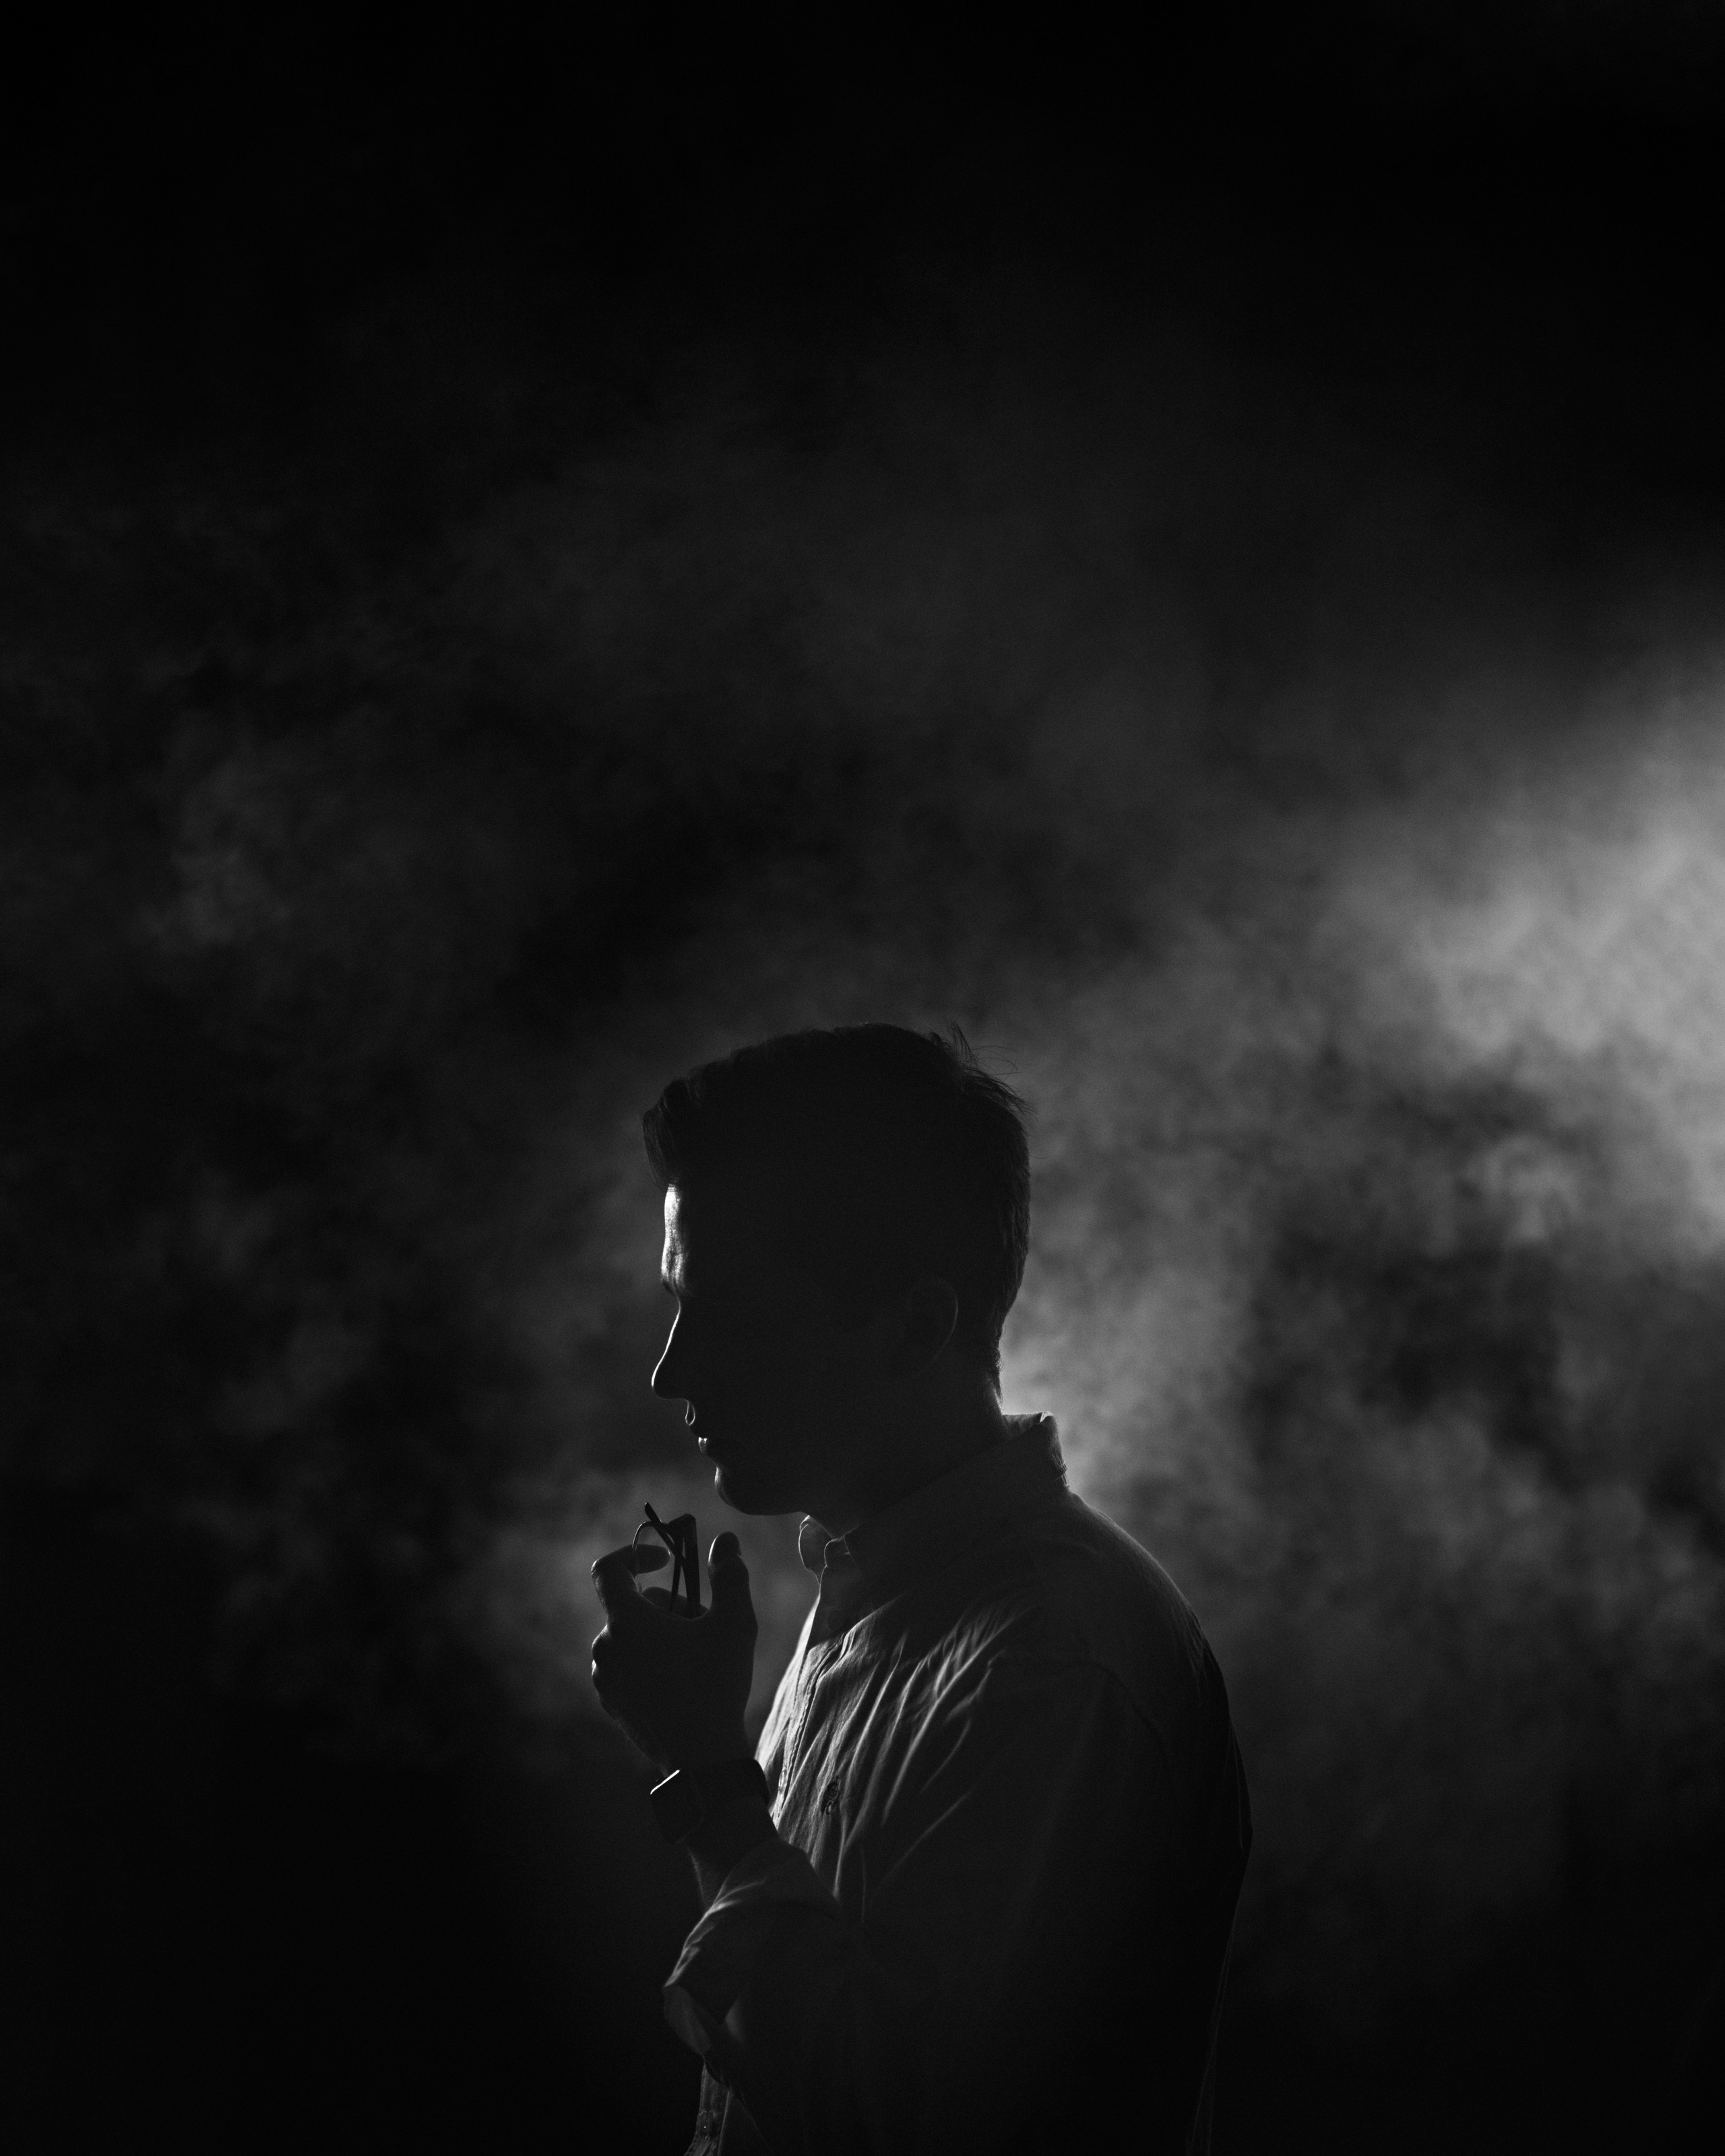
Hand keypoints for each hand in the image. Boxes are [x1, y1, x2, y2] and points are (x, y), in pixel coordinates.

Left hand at [590, 1532, 757, 1770]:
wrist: (702, 1760)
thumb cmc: (715, 1685)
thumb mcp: (734, 1623)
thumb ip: (729, 1575)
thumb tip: (725, 1542)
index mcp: (624, 1622)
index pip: (608, 1569)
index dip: (637, 1553)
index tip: (669, 1560)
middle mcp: (604, 1648)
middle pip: (632, 1606)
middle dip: (669, 1606)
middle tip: (704, 1626)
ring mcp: (605, 1680)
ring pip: (631, 1638)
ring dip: (662, 1635)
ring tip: (698, 1658)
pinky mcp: (612, 1705)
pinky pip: (628, 1666)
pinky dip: (652, 1661)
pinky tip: (685, 1684)